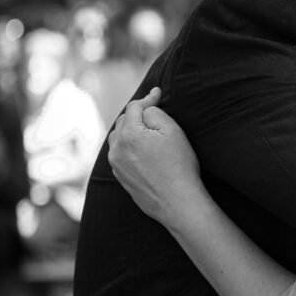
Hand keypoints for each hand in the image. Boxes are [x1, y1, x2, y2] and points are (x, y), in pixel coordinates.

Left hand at [108, 88, 204, 228]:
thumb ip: (155, 113)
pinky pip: (120, 155)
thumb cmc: (179, 165)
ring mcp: (116, 165)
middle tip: (151, 109)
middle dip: (136, 114)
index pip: (134, 108)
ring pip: (118, 139)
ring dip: (129, 131)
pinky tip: (141, 150)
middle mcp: (117, 149)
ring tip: (144, 129)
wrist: (177, 202)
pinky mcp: (121, 178)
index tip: (157, 93)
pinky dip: (128, 147)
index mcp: (129, 134)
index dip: (147, 99)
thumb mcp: (173, 132)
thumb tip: (145, 108)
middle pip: (123, 122)